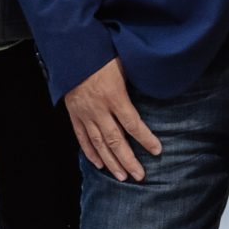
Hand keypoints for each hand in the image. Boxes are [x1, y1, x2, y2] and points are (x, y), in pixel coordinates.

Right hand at [64, 58, 163, 183]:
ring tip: (122, 176)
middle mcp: (99, 109)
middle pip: (115, 140)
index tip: (157, 151)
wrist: (71, 51)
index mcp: (114, 96)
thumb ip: (135, 82)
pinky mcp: (74, 115)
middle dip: (128, 160)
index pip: (133, 124)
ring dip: (111, 162)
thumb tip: (154, 89)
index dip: (146, 139)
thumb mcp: (123, 64)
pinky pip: (82, 138)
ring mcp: (84, 114)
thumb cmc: (101, 54)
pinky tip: (99, 164)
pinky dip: (90, 152)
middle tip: (139, 176)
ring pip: (99, 144)